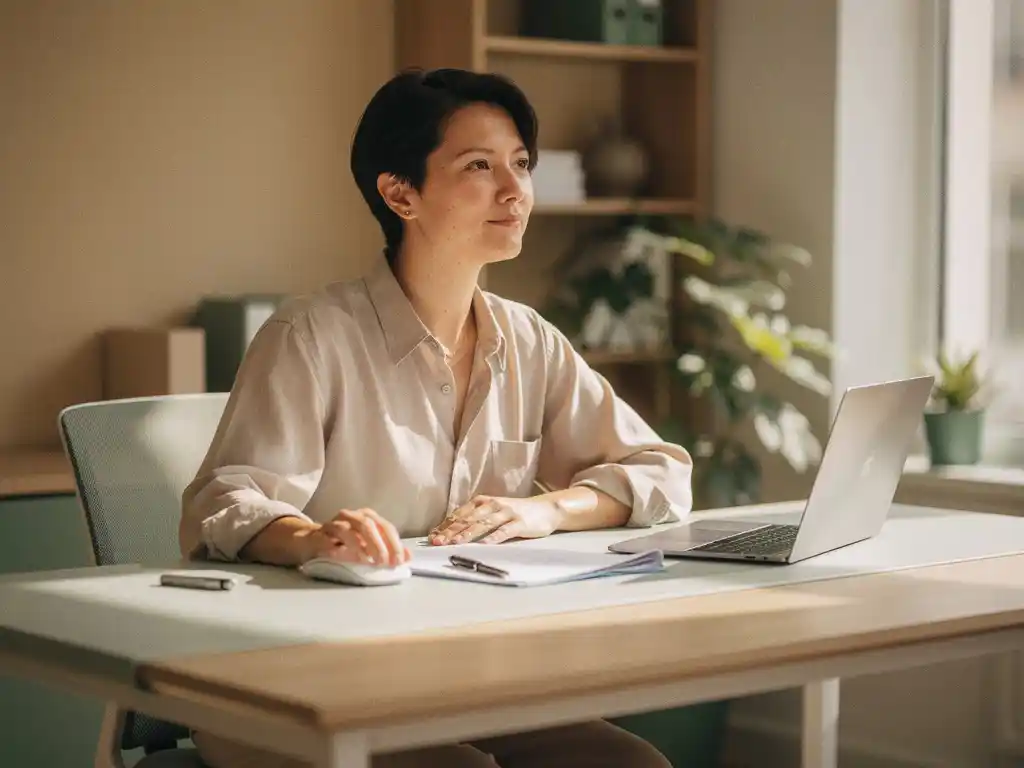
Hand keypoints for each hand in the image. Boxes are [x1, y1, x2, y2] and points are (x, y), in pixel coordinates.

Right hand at [298, 509, 409, 565]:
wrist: (313, 541)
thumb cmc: (345, 544)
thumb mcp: (370, 548)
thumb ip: (389, 551)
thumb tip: (409, 556)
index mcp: (369, 517)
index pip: (386, 527)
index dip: (394, 544)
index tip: (398, 562)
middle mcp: (353, 516)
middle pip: (369, 525)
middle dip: (378, 544)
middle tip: (383, 563)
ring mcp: (334, 523)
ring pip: (348, 528)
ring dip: (358, 545)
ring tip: (365, 560)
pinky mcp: (318, 534)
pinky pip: (326, 538)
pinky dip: (333, 547)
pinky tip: (339, 555)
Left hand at [428, 495, 561, 545]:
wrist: (546, 509)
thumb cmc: (515, 514)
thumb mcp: (493, 512)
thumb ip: (475, 520)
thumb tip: (449, 533)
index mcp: (482, 502)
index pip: (459, 514)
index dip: (445, 526)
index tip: (432, 537)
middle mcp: (492, 505)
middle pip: (468, 519)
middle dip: (451, 531)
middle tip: (437, 542)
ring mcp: (506, 513)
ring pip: (483, 524)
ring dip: (468, 534)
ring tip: (455, 543)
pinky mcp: (520, 523)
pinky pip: (505, 531)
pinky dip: (493, 537)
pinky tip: (484, 544)